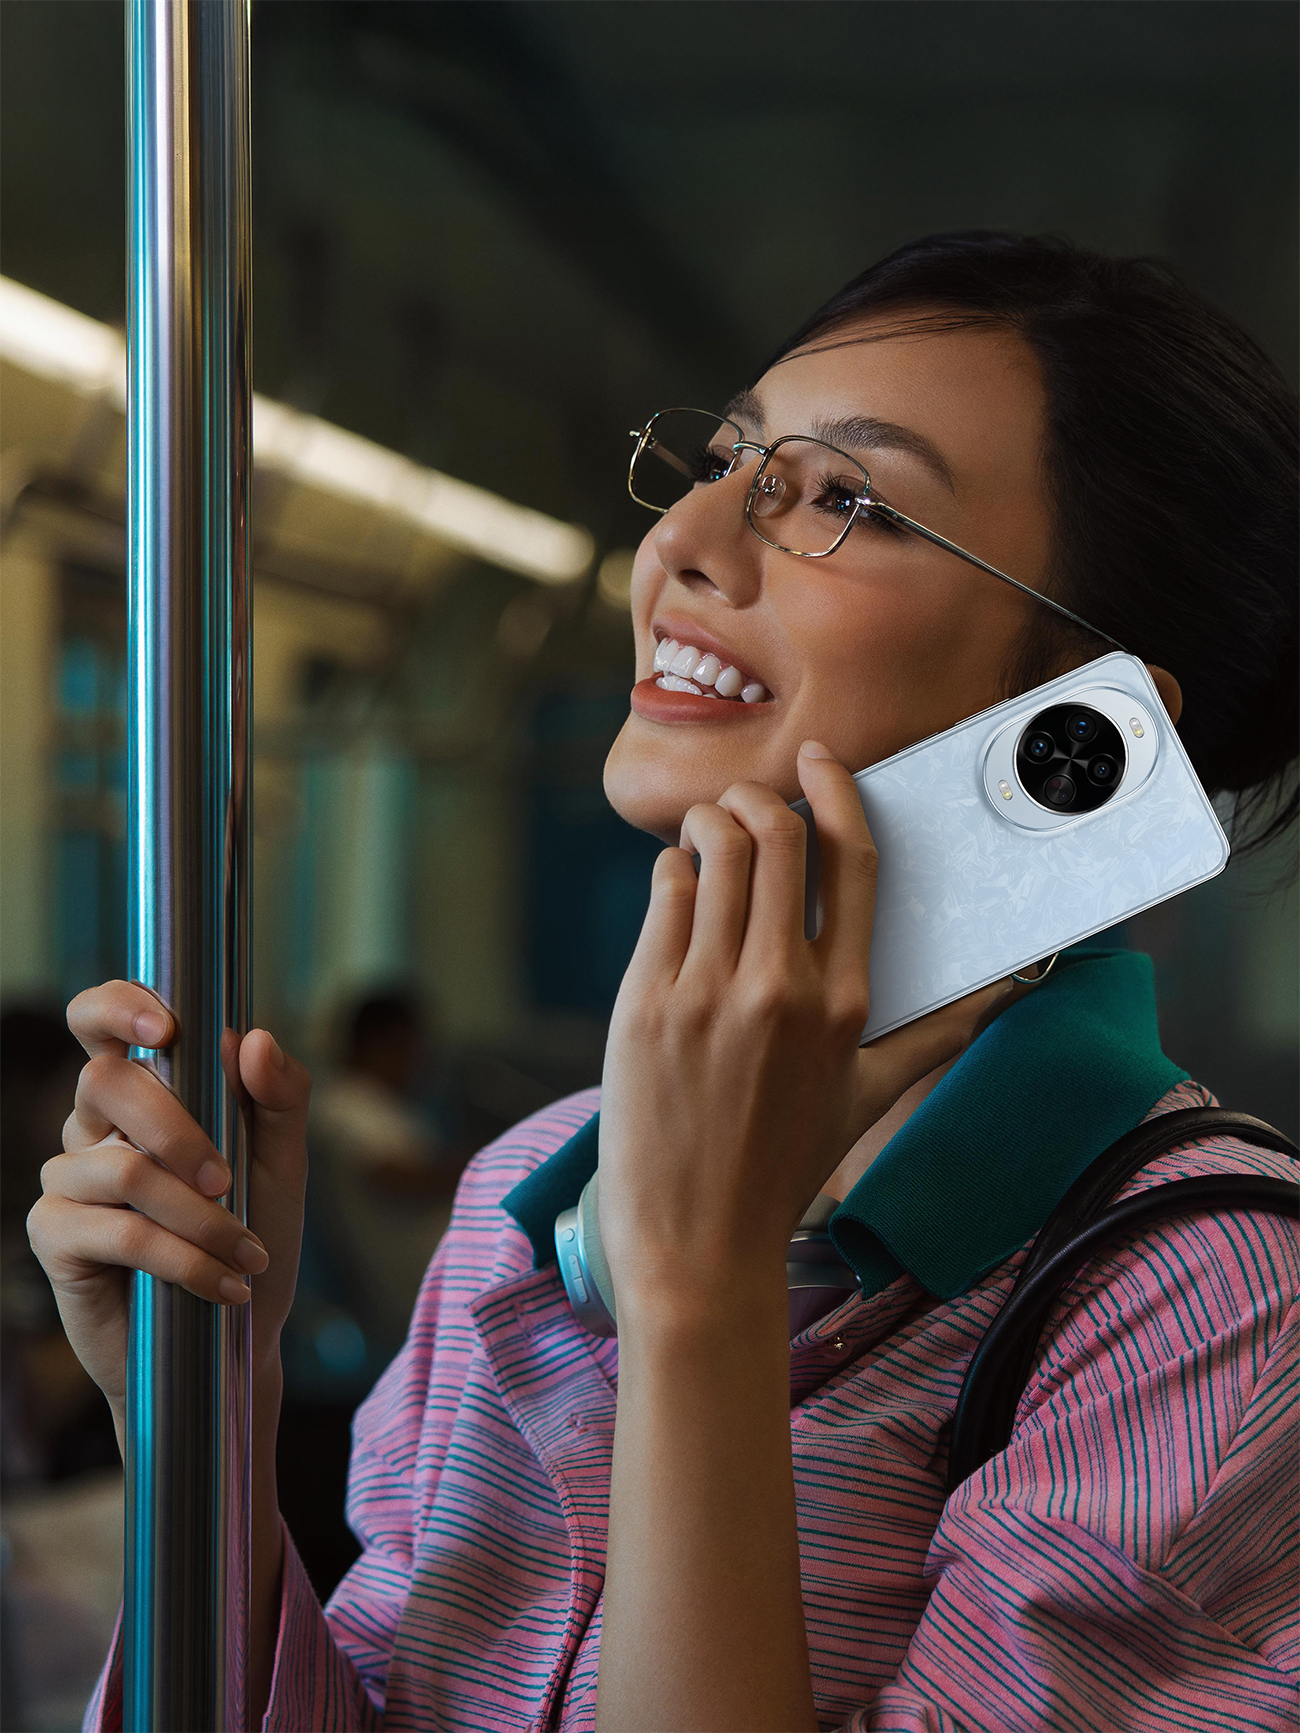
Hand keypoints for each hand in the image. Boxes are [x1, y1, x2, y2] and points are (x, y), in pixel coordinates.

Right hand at [26, 979, 310, 1436]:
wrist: (234, 1342)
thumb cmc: (253, 1240)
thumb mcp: (283, 1166)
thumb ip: (280, 1098)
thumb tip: (253, 1038)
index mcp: (146, 1095)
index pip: (101, 1022)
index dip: (117, 1006)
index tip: (166, 1027)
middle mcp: (95, 1128)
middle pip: (105, 1082)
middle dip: (178, 1128)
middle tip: (228, 1178)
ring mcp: (67, 1181)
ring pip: (123, 1168)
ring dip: (199, 1216)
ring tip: (245, 1253)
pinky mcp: (54, 1237)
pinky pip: (118, 1231)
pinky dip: (183, 1258)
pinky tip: (223, 1284)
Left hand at [598, 741, 1012, 1323]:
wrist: (698, 1240)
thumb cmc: (785, 1164)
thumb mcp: (871, 1096)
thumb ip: (939, 1032)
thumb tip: (1013, 989)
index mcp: (846, 1003)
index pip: (852, 860)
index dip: (837, 791)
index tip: (821, 762)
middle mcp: (782, 989)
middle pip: (777, 835)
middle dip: (761, 799)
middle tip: (751, 806)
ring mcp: (709, 993)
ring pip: (712, 849)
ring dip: (711, 823)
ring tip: (710, 836)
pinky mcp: (647, 1002)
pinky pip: (664, 894)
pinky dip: (673, 870)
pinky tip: (680, 885)